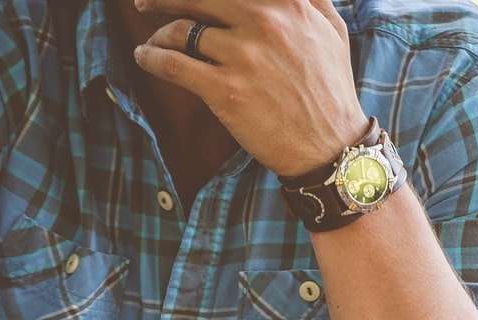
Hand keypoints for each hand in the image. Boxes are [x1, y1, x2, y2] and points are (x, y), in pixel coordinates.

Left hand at [133, 0, 370, 176]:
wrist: (331, 148)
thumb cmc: (332, 90)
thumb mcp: (332, 33)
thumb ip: (311, 0)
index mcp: (288, 5)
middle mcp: (265, 23)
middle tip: (147, 3)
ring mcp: (244, 57)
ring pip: (180, 31)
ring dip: (159, 35)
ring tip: (154, 42)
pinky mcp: (227, 91)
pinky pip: (174, 65)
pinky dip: (152, 58)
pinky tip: (145, 57)